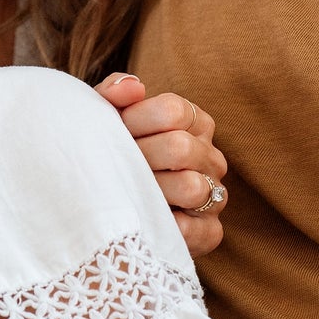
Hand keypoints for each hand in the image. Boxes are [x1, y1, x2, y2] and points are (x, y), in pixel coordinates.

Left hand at [94, 73, 228, 255]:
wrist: (103, 205)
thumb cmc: (110, 152)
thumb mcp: (106, 118)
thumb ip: (114, 93)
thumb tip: (133, 87)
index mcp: (194, 122)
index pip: (173, 111)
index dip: (136, 121)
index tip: (115, 132)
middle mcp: (211, 156)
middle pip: (180, 148)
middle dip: (140, 157)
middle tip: (116, 166)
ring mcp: (215, 194)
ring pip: (192, 187)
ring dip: (152, 191)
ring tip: (129, 192)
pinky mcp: (209, 230)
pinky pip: (196, 229)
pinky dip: (165, 227)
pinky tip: (144, 220)